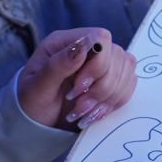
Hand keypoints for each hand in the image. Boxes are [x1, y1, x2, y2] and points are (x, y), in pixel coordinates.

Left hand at [15, 29, 138, 130]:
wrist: (36, 123)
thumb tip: (83, 45)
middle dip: (101, 88)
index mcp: (66, 42)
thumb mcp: (36, 87)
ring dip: (107, 97)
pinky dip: (113, 102)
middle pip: (117, 56)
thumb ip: (58, 65)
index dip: (97, 65)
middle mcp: (87, 48)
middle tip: (77, 106)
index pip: (101, 38)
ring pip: (126, 71)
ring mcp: (103, 63)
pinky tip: (94, 112)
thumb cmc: (31, 103)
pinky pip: (129, 85)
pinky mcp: (112, 79)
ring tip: (82, 112)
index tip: (77, 88)